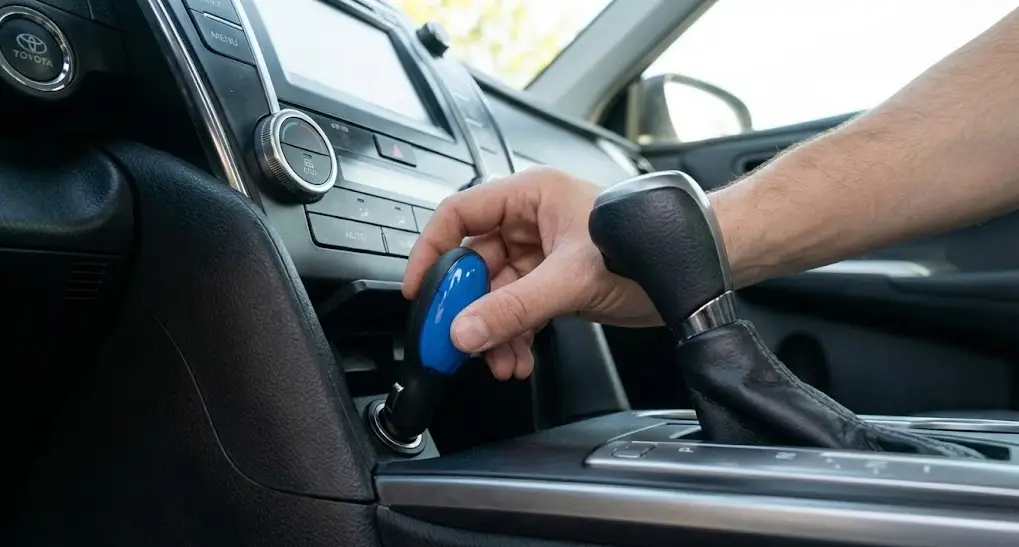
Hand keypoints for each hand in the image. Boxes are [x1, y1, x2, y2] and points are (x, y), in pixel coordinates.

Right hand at [403, 167, 661, 380]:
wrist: (691, 270)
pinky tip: (518, 358)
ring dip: (493, 330)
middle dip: (468, 308)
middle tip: (458, 340)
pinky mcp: (557, 284)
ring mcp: (543, 255)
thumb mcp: (573, 277)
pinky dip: (514, 336)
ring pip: (496, 294)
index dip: (432, 251)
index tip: (419, 290)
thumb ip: (515, 308)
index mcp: (530, 196)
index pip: (460, 215)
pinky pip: (519, 310)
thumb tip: (466, 330)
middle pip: (475, 264)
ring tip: (499, 360)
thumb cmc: (647, 245)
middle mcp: (531, 222)